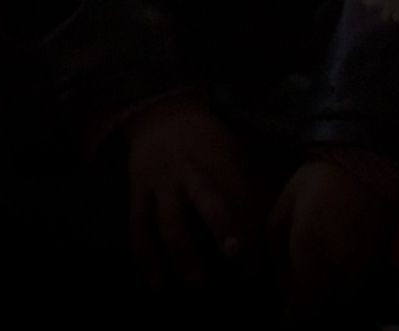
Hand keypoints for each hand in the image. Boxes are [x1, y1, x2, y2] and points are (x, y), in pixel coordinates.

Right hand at [123, 96, 264, 290]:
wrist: (161, 114)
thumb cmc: (205, 139)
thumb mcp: (230, 150)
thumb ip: (241, 185)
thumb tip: (259, 228)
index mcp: (219, 160)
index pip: (240, 194)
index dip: (251, 225)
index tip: (260, 257)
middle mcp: (190, 171)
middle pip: (205, 199)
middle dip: (220, 226)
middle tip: (234, 255)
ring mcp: (161, 182)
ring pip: (168, 220)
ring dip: (182, 254)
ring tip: (195, 282)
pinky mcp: (137, 191)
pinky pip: (139, 226)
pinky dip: (144, 256)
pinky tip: (154, 280)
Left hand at [268, 154, 398, 325]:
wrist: (366, 162)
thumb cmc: (316, 183)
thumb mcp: (282, 211)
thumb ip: (273, 253)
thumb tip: (273, 281)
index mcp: (311, 255)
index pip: (301, 309)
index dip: (291, 318)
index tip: (285, 315)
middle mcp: (339, 268)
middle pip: (324, 311)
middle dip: (310, 310)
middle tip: (300, 300)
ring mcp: (364, 266)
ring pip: (345, 302)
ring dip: (330, 300)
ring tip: (320, 285)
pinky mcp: (380, 260)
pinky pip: (361, 287)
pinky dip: (348, 287)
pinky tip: (339, 272)